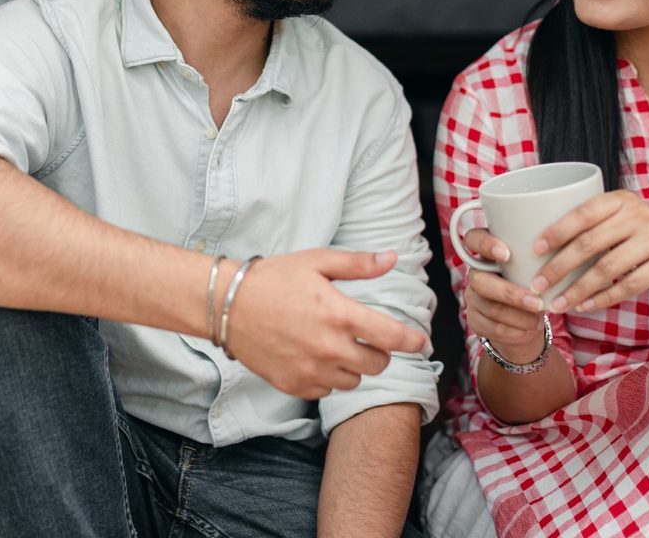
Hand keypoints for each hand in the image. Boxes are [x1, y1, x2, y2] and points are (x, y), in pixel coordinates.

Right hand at [222, 249, 427, 399]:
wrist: (227, 305)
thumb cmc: (273, 278)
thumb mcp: (316, 262)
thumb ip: (358, 264)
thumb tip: (391, 259)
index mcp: (339, 314)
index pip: (392, 337)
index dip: (413, 341)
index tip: (421, 342)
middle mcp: (330, 348)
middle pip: (378, 363)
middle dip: (378, 350)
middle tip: (364, 335)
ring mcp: (312, 370)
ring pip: (354, 380)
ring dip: (353, 364)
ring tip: (334, 343)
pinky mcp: (296, 386)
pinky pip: (328, 390)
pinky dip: (328, 377)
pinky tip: (314, 356)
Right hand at [460, 228, 546, 361]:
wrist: (527, 320)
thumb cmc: (534, 284)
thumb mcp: (535, 267)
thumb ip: (537, 257)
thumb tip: (558, 252)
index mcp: (487, 252)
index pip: (474, 239)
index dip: (485, 245)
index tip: (506, 254)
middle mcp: (475, 273)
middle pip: (480, 281)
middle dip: (510, 293)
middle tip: (537, 302)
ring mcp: (473, 298)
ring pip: (490, 308)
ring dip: (519, 316)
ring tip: (539, 319)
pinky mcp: (475, 320)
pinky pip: (493, 327)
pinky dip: (516, 331)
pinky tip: (529, 329)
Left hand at [530, 189, 648, 312]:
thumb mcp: (626, 219)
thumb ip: (597, 225)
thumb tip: (543, 244)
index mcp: (620, 199)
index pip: (582, 213)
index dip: (556, 231)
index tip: (534, 250)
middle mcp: (638, 214)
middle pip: (588, 244)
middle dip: (558, 267)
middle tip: (536, 285)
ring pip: (605, 269)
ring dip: (576, 290)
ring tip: (557, 304)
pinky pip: (627, 285)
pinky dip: (602, 299)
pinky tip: (583, 307)